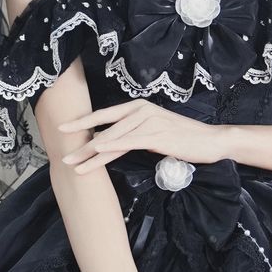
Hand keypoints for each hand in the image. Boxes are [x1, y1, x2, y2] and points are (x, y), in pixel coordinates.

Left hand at [59, 98, 227, 173]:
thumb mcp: (153, 133)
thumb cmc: (182, 138)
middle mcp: (141, 110)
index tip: (62, 129)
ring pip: (113, 137)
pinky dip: (111, 146)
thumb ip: (132, 134)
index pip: (104, 115)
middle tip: (62, 153)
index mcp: (138, 108)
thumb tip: (110, 142)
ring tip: (74, 163)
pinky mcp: (156, 134)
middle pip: (104, 128)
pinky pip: (128, 142)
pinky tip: (97, 152)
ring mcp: (148, 121)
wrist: (209, 141)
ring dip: (91, 152)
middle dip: (81, 142)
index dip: (82, 122)